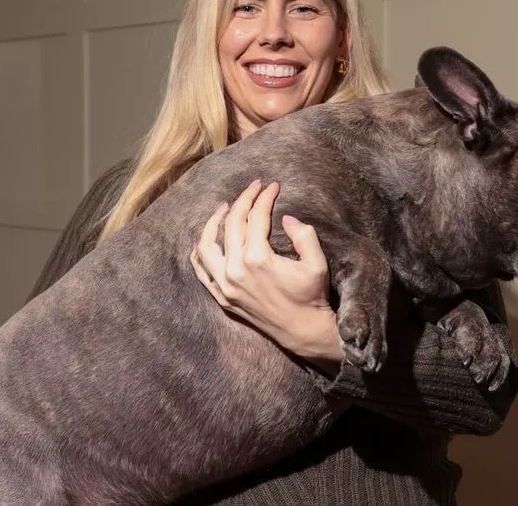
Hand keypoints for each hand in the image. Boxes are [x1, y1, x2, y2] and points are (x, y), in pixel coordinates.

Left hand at [190, 180, 343, 370]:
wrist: (303, 331)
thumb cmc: (311, 296)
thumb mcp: (317, 263)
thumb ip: (304, 235)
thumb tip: (286, 218)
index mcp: (257, 259)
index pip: (256, 217)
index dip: (265, 197)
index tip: (273, 185)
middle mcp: (235, 271)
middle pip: (232, 224)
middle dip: (243, 200)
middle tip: (253, 188)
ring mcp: (225, 286)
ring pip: (207, 246)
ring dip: (214, 223)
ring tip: (224, 209)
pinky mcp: (222, 298)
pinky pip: (201, 272)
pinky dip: (200, 253)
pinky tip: (206, 240)